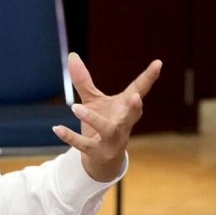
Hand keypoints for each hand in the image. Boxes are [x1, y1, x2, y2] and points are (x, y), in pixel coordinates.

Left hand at [53, 53, 161, 181]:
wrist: (102, 160)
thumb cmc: (102, 124)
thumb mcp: (93, 100)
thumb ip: (84, 80)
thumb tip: (72, 55)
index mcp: (125, 108)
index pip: (139, 91)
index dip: (149, 77)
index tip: (158, 63)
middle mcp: (123, 124)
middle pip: (132, 116)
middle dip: (134, 108)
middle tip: (135, 97)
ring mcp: (112, 140)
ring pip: (108, 130)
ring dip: (93, 119)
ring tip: (76, 107)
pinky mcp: (97, 152)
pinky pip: (84, 145)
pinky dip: (70, 137)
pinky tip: (57, 128)